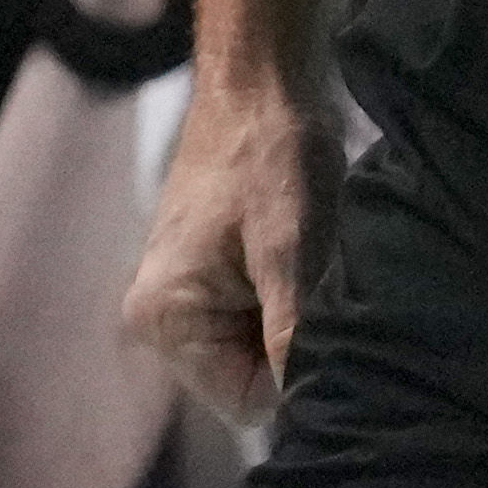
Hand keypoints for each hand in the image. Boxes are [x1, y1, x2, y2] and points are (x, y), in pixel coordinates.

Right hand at [124, 74, 346, 427]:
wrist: (256, 83)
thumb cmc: (271, 154)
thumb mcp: (290, 247)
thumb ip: (292, 333)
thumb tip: (309, 405)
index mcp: (167, 321)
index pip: (245, 403)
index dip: (296, 377)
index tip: (329, 325)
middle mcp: (158, 323)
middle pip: (245, 381)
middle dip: (291, 346)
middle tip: (319, 285)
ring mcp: (176, 303)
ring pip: (252, 353)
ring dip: (290, 322)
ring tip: (309, 266)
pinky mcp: (197, 283)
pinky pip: (248, 323)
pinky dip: (281, 301)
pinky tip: (297, 259)